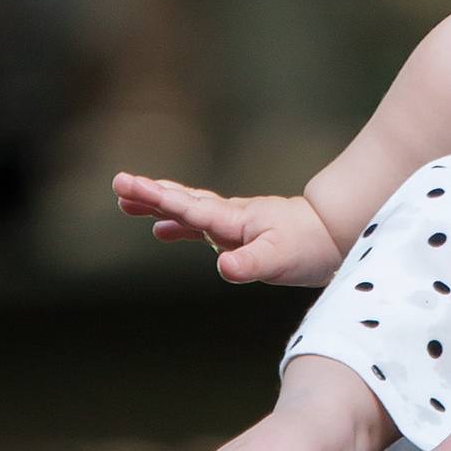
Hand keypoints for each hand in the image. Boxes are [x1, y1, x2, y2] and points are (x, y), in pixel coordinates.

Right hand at [113, 172, 342, 284]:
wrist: (333, 234)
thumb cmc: (308, 248)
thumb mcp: (280, 260)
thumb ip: (251, 262)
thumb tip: (224, 266)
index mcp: (234, 220)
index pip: (188, 207)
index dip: (157, 198)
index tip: (127, 185)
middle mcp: (229, 216)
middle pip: (182, 200)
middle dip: (149, 193)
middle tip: (117, 184)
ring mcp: (232, 221)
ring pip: (187, 207)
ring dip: (157, 204)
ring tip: (125, 202)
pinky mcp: (237, 231)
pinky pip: (199, 223)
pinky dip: (177, 223)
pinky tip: (161, 230)